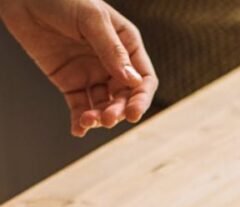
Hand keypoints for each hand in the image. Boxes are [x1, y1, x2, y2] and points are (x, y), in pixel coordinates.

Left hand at [0, 0, 157, 135]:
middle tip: (107, 118)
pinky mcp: (71, 84)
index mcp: (125, 44)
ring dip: (99, 118)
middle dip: (117, 111)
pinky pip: (80, 107)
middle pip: (124, 97)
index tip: (133, 113)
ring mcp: (91, 75)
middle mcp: (111, 63)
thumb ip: (111, 50)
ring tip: (88, 121)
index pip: (143, 78)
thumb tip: (132, 80)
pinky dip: (80, 121)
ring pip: (103, 106)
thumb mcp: (91, 19)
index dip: (141, 98)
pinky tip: (78, 130)